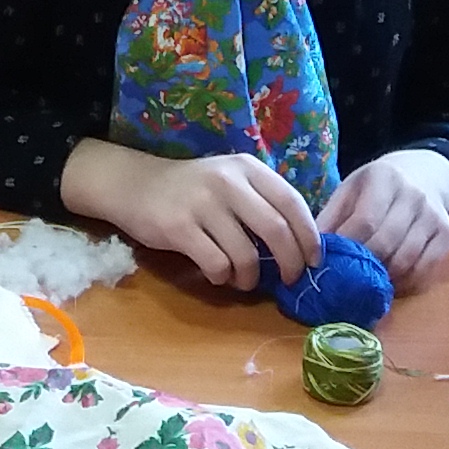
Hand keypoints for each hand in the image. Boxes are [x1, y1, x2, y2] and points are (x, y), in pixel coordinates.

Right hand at [61, 143, 320, 290]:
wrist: (134, 184)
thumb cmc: (192, 189)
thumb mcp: (230, 181)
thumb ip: (261, 202)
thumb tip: (300, 244)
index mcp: (247, 168)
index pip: (292, 202)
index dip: (309, 235)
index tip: (314, 259)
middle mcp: (228, 181)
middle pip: (276, 230)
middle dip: (290, 262)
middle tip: (290, 279)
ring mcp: (202, 203)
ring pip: (246, 254)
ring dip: (251, 277)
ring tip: (245, 280)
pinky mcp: (179, 227)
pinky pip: (216, 264)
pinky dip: (223, 278)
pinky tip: (218, 275)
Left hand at [317, 149, 448, 286]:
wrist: (423, 174)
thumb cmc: (377, 187)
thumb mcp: (351, 190)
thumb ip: (331, 217)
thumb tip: (309, 250)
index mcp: (384, 178)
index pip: (365, 220)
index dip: (347, 246)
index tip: (329, 263)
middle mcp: (414, 194)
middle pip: (386, 242)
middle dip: (363, 266)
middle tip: (346, 280)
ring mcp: (434, 215)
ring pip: (406, 259)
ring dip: (384, 277)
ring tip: (366, 284)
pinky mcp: (448, 234)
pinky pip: (427, 268)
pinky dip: (407, 281)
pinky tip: (392, 282)